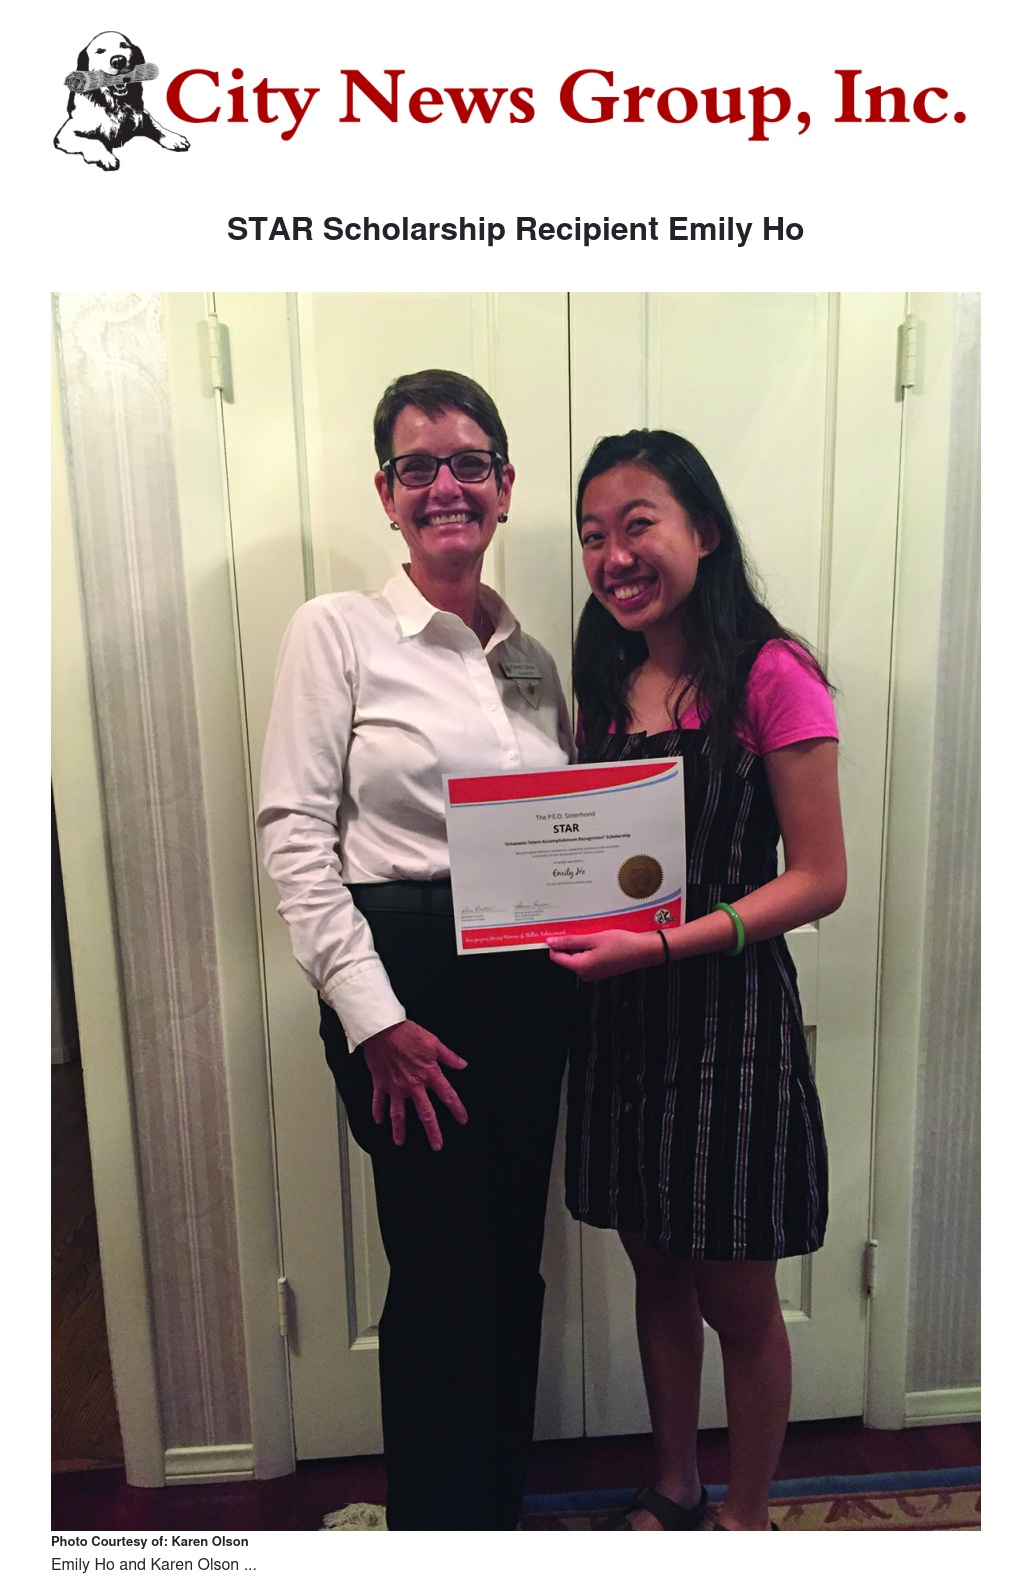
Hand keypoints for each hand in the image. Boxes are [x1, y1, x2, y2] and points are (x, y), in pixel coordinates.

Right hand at [362, 1020, 468, 1150]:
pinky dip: (377, 1112)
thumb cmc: (406, 1033)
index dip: (457, 1109)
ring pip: (398, 1114)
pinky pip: (378, 1102)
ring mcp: (395, 1087)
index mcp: (429, 1074)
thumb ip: (449, 1056)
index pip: (447, 1096)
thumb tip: (462, 1064)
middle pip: (425, 1113)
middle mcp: (413, 1085)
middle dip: (432, 1131)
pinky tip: (379, 1121)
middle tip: (436, 1145)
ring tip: (400, 1141)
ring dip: (399, 1129)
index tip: (462, 1120)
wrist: (382, 1029)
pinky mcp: (380, 1084)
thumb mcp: (433, 1042)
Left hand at [546, 928, 663, 981]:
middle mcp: (585, 974)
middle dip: (571, 944)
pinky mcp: (599, 971)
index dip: (556, 943)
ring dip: (581, 945)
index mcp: (581, 967)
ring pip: (576, 957)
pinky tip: (599, 942)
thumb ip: (570, 941)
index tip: (562, 932)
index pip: (556, 956)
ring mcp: (592, 974)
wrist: (643, 951)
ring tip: (594, 937)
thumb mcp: (593, 938)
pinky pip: (586, 959)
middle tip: (585, 933)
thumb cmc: (622, 944)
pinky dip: (588, 949)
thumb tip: (551, 942)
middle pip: (566, 957)